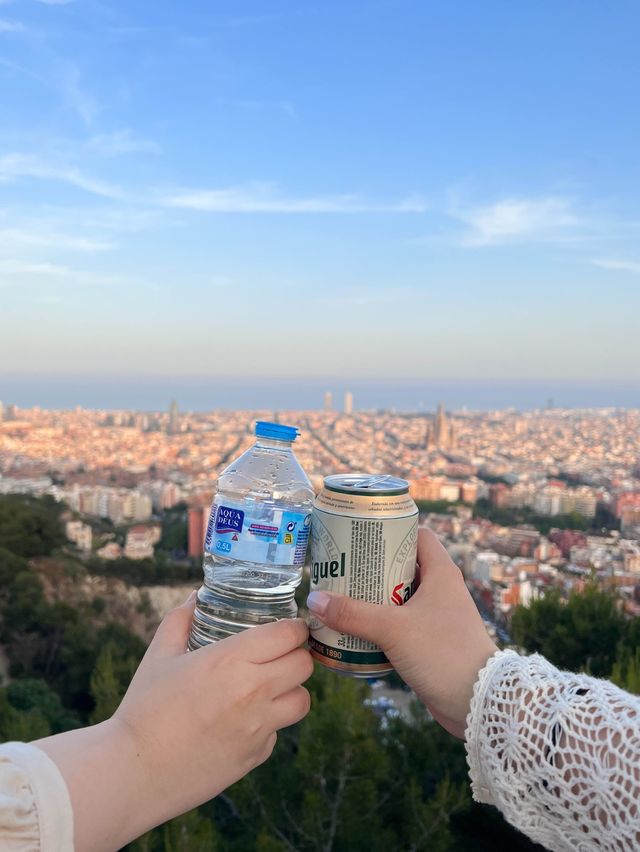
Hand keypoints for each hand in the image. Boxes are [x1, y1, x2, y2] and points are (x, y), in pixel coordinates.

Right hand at [37, 594, 312, 850]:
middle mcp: (252, 691)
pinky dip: (269, 724)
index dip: (294, 628)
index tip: (289, 627)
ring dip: (292, 690)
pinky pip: (278, 732)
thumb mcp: (159, 655)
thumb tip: (195, 598)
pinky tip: (245, 721)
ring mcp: (258, 726)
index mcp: (230, 660)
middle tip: (282, 654)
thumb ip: (180, 620)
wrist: (134, 771)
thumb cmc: (145, 709)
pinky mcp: (256, 755)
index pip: (289, 634)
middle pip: (304, 664)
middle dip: (297, 655)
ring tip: (272, 687)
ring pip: (302, 700)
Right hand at [307, 528, 496, 737]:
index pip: (417, 534)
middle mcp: (440, 589)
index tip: (361, 534)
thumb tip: (314, 599)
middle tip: (342, 567)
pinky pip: (400, 622)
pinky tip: (355, 629)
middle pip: (401, 565)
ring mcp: (436, 615)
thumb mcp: (393, 629)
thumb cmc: (444, 655)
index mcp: (441, 572)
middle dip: (372, 567)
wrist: (478, 704)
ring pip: (398, 596)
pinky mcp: (430, 640)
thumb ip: (353, 614)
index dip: (390, 530)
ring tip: (341, 596)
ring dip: (373, 598)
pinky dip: (380, 622)